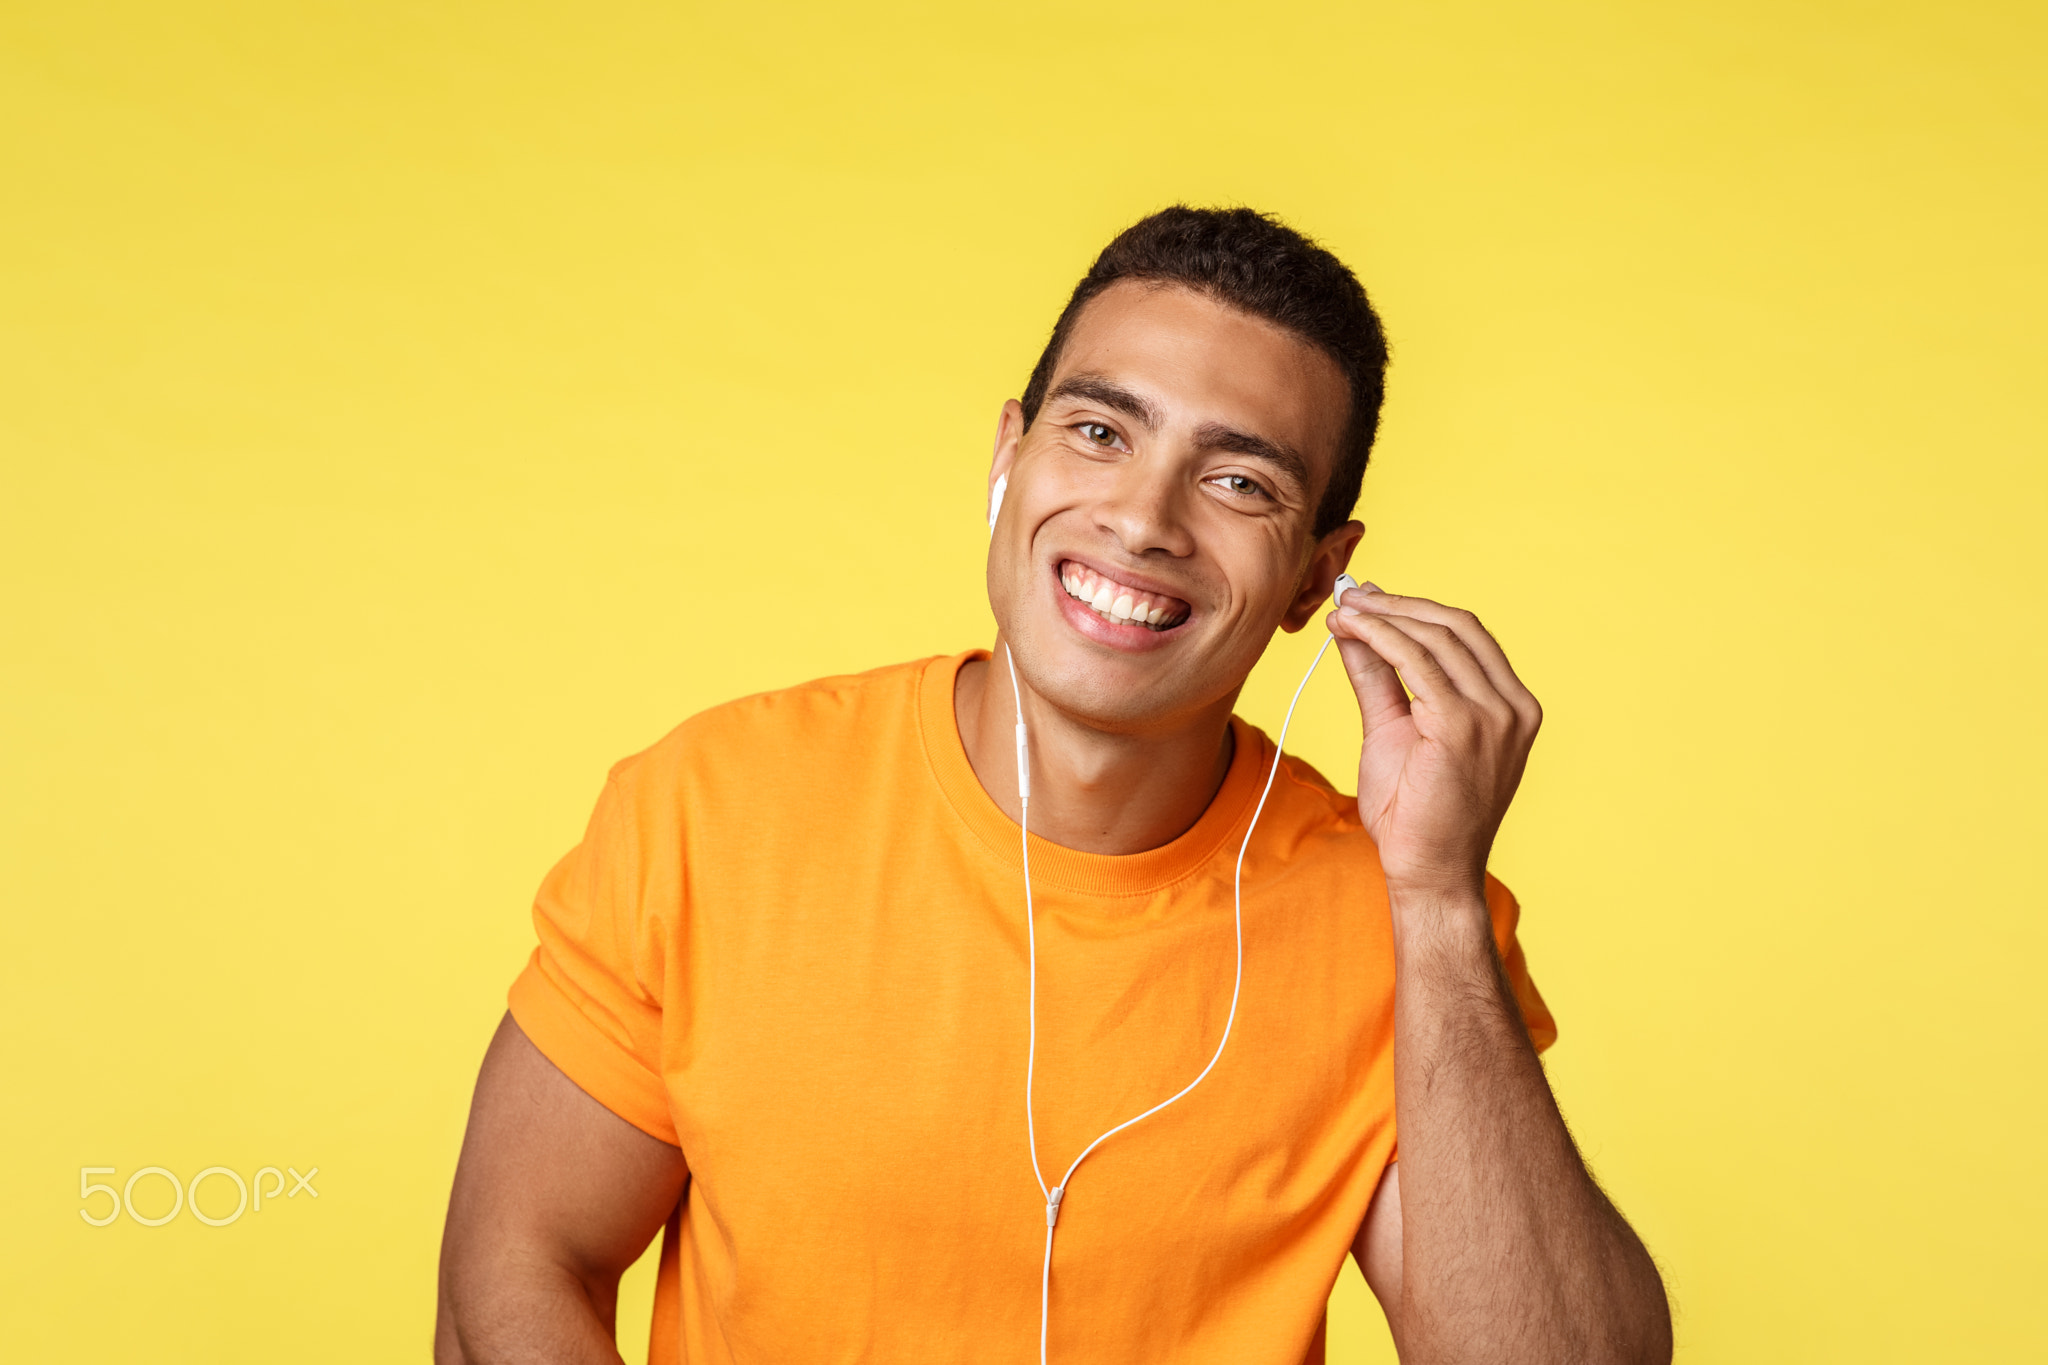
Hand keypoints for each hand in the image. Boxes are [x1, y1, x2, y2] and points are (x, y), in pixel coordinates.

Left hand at [1326, 583, 1541, 904]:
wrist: (1428, 872)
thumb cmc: (1415, 812)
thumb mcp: (1395, 729)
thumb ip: (1380, 678)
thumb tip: (1355, 628)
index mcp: (1511, 705)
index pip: (1466, 635)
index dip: (1415, 609)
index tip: (1368, 599)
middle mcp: (1514, 707)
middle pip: (1456, 626)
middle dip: (1398, 604)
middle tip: (1349, 595)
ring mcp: (1495, 717)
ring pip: (1435, 638)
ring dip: (1382, 616)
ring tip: (1341, 610)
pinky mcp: (1464, 728)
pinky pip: (1418, 663)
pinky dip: (1381, 638)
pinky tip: (1350, 630)